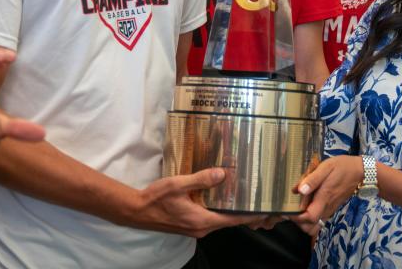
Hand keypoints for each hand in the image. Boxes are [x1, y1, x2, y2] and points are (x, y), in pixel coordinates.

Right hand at [132, 168, 266, 236]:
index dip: (250, 215)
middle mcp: (201, 228)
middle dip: (244, 212)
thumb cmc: (156, 198)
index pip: (233, 220)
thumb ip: (201, 179)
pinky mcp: (190, 225)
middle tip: (258, 198)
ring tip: (245, 196)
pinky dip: (220, 210)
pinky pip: (211, 218)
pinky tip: (222, 198)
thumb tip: (222, 174)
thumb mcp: (178, 184)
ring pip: (220, 220)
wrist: (137, 211)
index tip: (264, 209)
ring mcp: (196, 228)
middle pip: (229, 221)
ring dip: (231, 210)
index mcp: (202, 220)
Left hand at [289, 155, 362, 235]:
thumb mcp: (326, 167)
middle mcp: (327, 208)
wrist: (360, 172)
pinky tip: (305, 203)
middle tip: (289, 209)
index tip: (287, 209)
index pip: (309, 218)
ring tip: (296, 207)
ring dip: (303, 222)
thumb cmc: (342, 167)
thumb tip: (298, 190)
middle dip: (297, 222)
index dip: (296, 218)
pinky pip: (318, 219)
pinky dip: (309, 218)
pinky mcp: (331, 208)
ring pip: (314, 225)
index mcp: (324, 198)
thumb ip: (312, 179)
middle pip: (310, 227)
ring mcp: (329, 210)